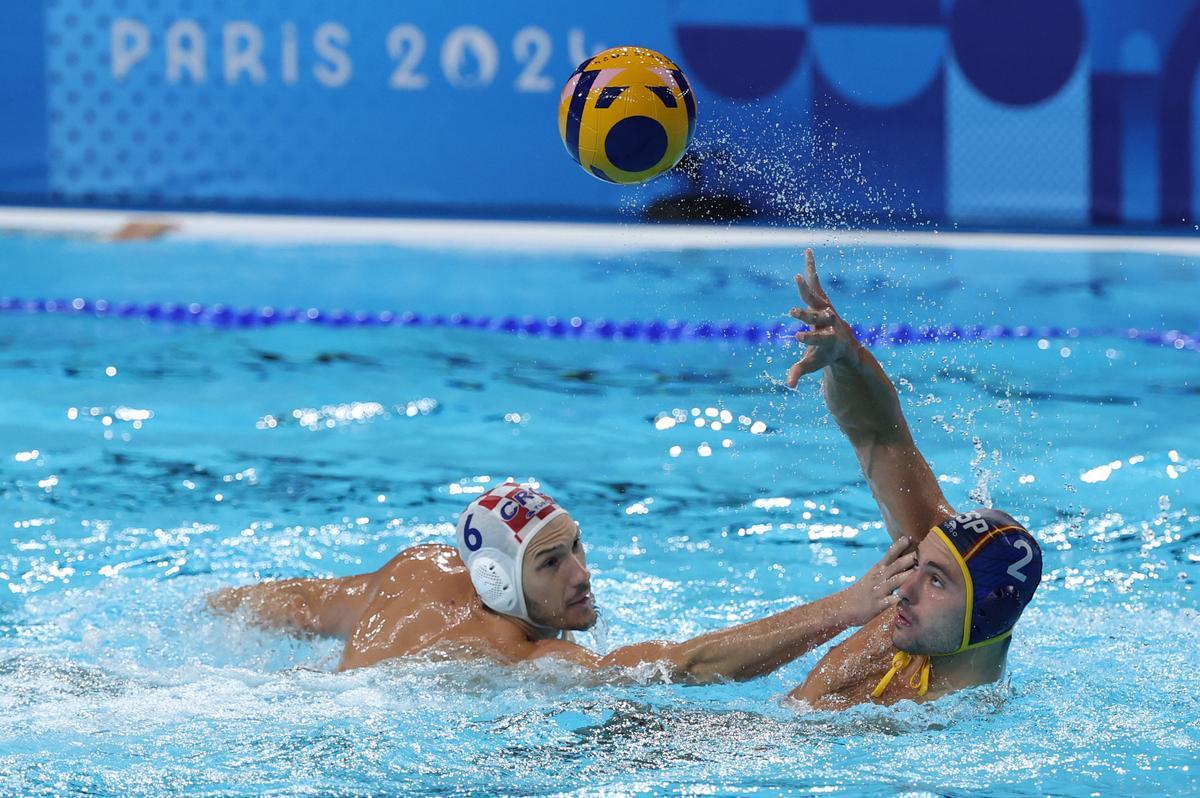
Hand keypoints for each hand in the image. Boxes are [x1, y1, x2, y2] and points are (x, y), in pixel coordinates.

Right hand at [786, 248, 858, 387]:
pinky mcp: (823, 299)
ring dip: (806, 287)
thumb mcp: (813, 365)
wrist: (844, 343)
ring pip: (815, 296)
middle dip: (805, 315)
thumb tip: (789, 385)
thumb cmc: (825, 355)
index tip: (797, 337)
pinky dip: (810, 268)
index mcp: (827, 339)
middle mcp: (828, 322)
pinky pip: (815, 282)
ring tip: (797, 276)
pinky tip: (808, 252)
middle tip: (791, 313)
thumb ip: (799, 372)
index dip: (808, 338)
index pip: (816, 339)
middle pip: (816, 318)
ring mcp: (826, 309)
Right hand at [840, 537, 916, 626]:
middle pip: (895, 566)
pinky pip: (888, 601)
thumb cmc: (863, 590)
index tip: (909, 537)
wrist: (845, 606)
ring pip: (894, 581)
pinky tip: (904, 596)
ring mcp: (878, 592)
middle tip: (920, 551)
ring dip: (905, 575)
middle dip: (907, 558)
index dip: (898, 546)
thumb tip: (906, 558)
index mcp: (877, 570)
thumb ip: (888, 568)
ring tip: (917, 570)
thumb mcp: (873, 575)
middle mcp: (878, 578)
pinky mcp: (877, 606)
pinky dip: (896, 598)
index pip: (889, 555)